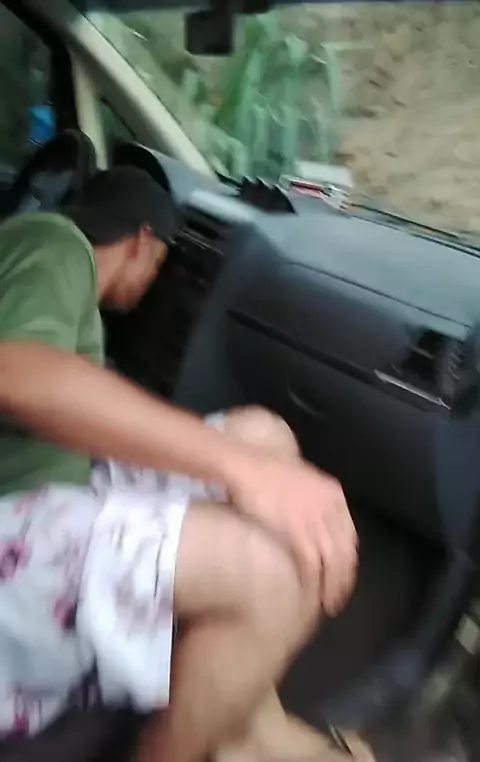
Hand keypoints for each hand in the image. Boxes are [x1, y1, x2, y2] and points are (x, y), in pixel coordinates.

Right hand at [228, 455, 357, 615]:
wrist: (244, 464)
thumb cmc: (263, 469)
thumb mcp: (299, 480)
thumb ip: (310, 498)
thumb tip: (308, 516)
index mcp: (333, 494)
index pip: (349, 536)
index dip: (348, 560)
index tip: (344, 576)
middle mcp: (329, 507)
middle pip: (345, 552)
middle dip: (344, 579)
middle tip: (338, 599)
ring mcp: (314, 519)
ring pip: (332, 561)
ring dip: (331, 587)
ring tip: (327, 604)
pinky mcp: (296, 530)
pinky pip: (312, 563)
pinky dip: (313, 583)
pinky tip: (311, 595)